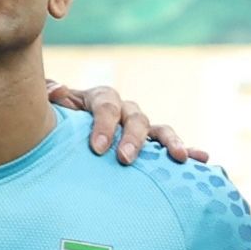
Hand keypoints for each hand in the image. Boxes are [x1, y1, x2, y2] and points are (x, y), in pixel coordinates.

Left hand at [52, 79, 208, 166]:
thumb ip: (50, 95)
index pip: (107, 106)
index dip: (104, 125)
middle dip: (133, 138)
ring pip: (159, 129)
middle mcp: (125, 110)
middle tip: (125, 159)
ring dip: (170, 141)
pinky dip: (189, 149)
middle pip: (136, 117)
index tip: (98, 148)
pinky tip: (202, 158)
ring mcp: (140, 127)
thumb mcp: (48, 107)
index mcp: (100, 98)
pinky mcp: (150, 144)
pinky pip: (171, 146)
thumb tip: (59, 90)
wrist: (61, 135)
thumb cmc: (54, 122)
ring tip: (178, 157)